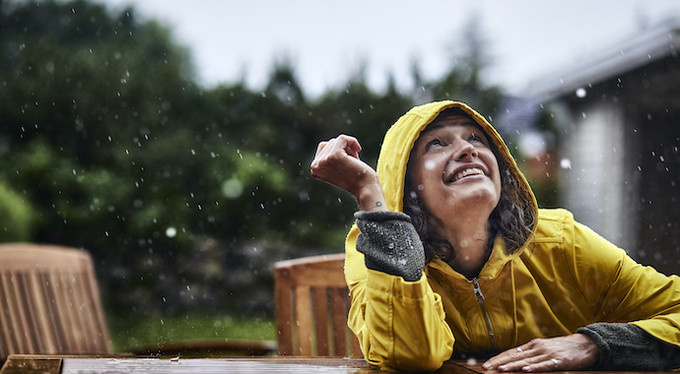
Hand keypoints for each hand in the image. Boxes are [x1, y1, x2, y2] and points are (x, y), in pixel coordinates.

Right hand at [310, 135, 385, 210]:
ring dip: (349, 149)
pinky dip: (352, 141)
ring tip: (353, 162)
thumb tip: (330, 142)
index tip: (346, 165)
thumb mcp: (338, 165)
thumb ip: (330, 155)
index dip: (339, 152)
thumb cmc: (355, 176)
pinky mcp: (334, 155)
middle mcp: (315, 165)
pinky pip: (343, 138)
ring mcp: (323, 160)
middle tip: (351, 164)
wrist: (365, 188)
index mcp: (314, 169)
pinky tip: (358, 149)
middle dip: (344, 150)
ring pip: (337, 140)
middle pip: (330, 143)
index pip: (323, 147)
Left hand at [482, 334, 598, 371]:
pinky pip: (544, 365)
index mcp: (532, 345)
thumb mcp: (543, 349)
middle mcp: (537, 348)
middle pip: (514, 356)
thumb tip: (514, 362)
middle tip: (486, 368)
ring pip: (526, 361)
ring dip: (512, 366)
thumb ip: (530, 355)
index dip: (498, 358)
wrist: (585, 344)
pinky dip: (534, 368)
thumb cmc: (562, 349)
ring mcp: (547, 354)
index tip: (486, 364)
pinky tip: (525, 370)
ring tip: (500, 370)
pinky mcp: (559, 360)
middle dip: (499, 363)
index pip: (511, 352)